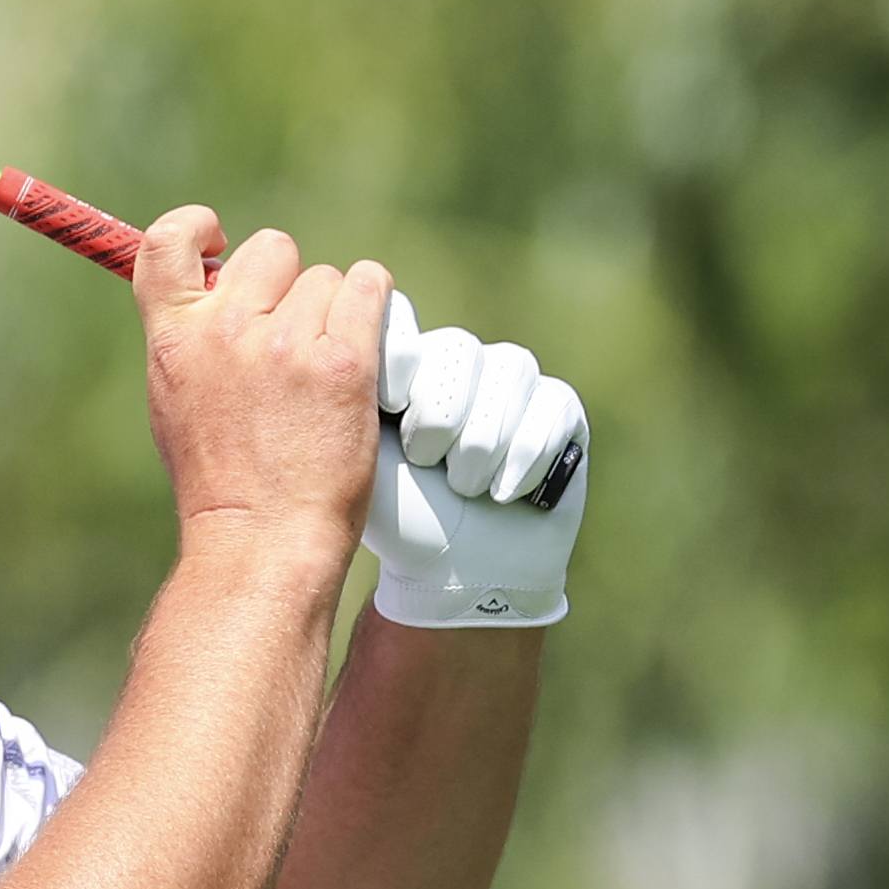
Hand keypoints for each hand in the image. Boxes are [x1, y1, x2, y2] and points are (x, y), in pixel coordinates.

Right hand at [134, 208, 392, 580]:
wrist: (261, 538)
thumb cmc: (220, 479)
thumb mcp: (176, 401)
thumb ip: (191, 342)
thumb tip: (218, 294)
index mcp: (174, 339)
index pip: (167, 243)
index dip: (195, 226)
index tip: (220, 239)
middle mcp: (226, 331)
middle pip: (272, 250)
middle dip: (286, 282)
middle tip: (293, 333)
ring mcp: (286, 345)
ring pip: (327, 280)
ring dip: (333, 312)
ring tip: (324, 370)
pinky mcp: (345, 362)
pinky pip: (370, 290)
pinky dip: (373, 306)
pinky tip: (366, 342)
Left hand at [363, 294, 589, 626]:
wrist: (457, 572)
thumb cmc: (400, 516)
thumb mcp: (360, 455)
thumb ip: (348, 397)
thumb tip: (329, 338)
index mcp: (403, 365)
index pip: (405, 317)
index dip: (401, 354)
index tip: (390, 403)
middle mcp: (459, 363)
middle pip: (457, 349)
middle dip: (440, 414)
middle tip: (424, 462)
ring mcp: (512, 382)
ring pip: (508, 372)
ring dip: (479, 443)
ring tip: (461, 487)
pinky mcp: (559, 409)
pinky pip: (550, 406)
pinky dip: (523, 457)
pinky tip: (502, 492)